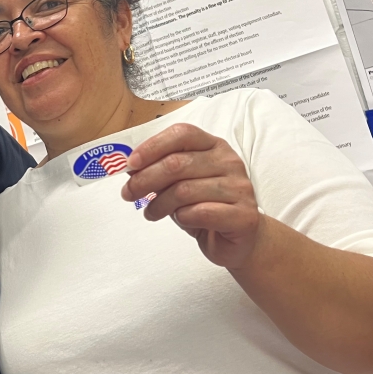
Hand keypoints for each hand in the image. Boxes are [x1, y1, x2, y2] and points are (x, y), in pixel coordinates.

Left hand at [120, 123, 261, 270]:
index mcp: (214, 146)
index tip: (130, 164)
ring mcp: (239, 187)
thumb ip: (160, 172)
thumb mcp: (179, 184)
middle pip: (177, 163)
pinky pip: (201, 213)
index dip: (152, 147)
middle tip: (128, 193)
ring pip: (184, 190)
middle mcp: (229, 161)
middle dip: (145, 179)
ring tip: (151, 213)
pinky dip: (182, 217)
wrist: (237, 240)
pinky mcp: (244, 215)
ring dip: (160, 204)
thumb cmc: (205, 208)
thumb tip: (131, 168)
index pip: (182, 134)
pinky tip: (180, 220)